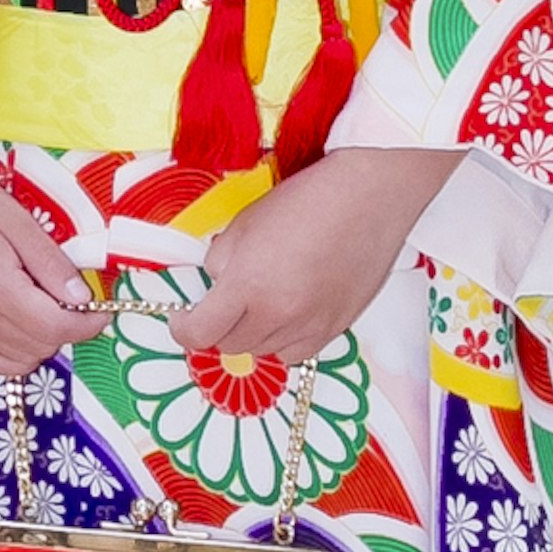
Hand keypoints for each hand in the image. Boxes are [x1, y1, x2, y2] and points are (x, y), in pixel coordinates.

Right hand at [0, 122, 97, 376]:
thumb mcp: (16, 220)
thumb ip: (50, 263)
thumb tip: (81, 298)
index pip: (56, 329)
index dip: (88, 324)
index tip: (102, 310)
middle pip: (38, 349)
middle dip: (67, 331)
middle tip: (75, 302)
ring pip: (15, 362)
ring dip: (40, 344)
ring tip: (46, 311)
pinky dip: (11, 354)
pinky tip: (18, 326)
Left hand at [187, 144, 460, 365]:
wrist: (369, 198)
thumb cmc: (308, 201)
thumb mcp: (245, 222)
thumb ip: (220, 260)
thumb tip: (215, 284)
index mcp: (247, 286)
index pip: (200, 334)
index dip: (183, 329)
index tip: (183, 319)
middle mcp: (278, 315)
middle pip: (230, 346)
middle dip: (217, 328)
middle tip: (220, 306)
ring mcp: (310, 326)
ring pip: (264, 352)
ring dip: (251, 334)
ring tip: (258, 305)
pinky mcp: (337, 328)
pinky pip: (297, 353)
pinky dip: (283, 341)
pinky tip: (286, 316)